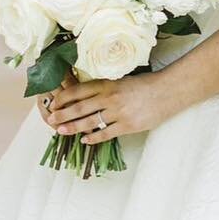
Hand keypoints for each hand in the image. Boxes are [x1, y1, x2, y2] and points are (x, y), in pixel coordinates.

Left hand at [42, 72, 167, 146]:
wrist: (167, 92)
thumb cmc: (146, 84)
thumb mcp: (122, 80)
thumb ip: (105, 88)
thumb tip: (86, 97)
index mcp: (108, 84)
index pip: (79, 90)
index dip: (64, 98)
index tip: (54, 103)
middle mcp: (110, 97)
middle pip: (79, 107)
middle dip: (62, 114)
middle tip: (50, 119)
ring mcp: (118, 113)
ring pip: (89, 122)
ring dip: (73, 127)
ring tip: (61, 130)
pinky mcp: (127, 125)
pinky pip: (105, 133)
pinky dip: (93, 138)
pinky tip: (84, 140)